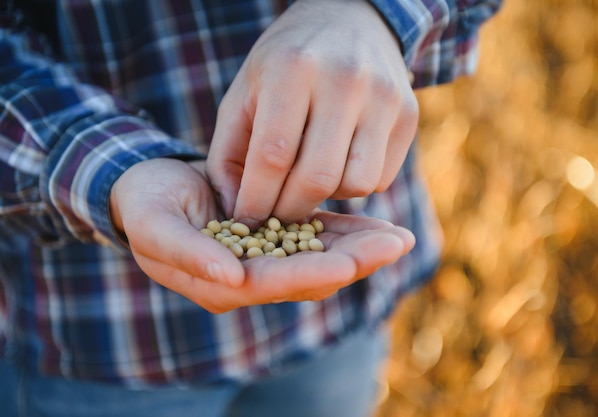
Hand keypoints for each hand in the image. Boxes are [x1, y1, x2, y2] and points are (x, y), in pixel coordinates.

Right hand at [110, 158, 414, 312]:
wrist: (150, 185)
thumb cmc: (144, 203)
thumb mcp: (152, 224)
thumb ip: (187, 253)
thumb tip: (231, 276)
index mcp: (220, 282)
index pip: (274, 283)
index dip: (314, 273)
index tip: (353, 263)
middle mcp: (249, 277)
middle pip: (309, 275)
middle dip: (354, 261)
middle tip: (396, 244)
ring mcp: (266, 257)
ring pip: (321, 257)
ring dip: (360, 248)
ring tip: (399, 236)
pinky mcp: (276, 235)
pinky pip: (316, 236)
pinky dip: (346, 231)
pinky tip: (378, 225)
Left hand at [207, 0, 417, 226]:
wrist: (349, 20)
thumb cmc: (286, 64)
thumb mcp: (244, 93)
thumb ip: (228, 153)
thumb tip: (236, 212)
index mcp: (292, 69)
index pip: (273, 155)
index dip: (256, 200)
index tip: (246, 220)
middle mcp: (344, 80)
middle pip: (318, 177)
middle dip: (291, 210)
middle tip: (277, 216)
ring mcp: (383, 97)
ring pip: (357, 184)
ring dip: (329, 197)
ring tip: (310, 179)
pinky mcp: (409, 114)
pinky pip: (382, 178)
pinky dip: (355, 184)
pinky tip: (339, 163)